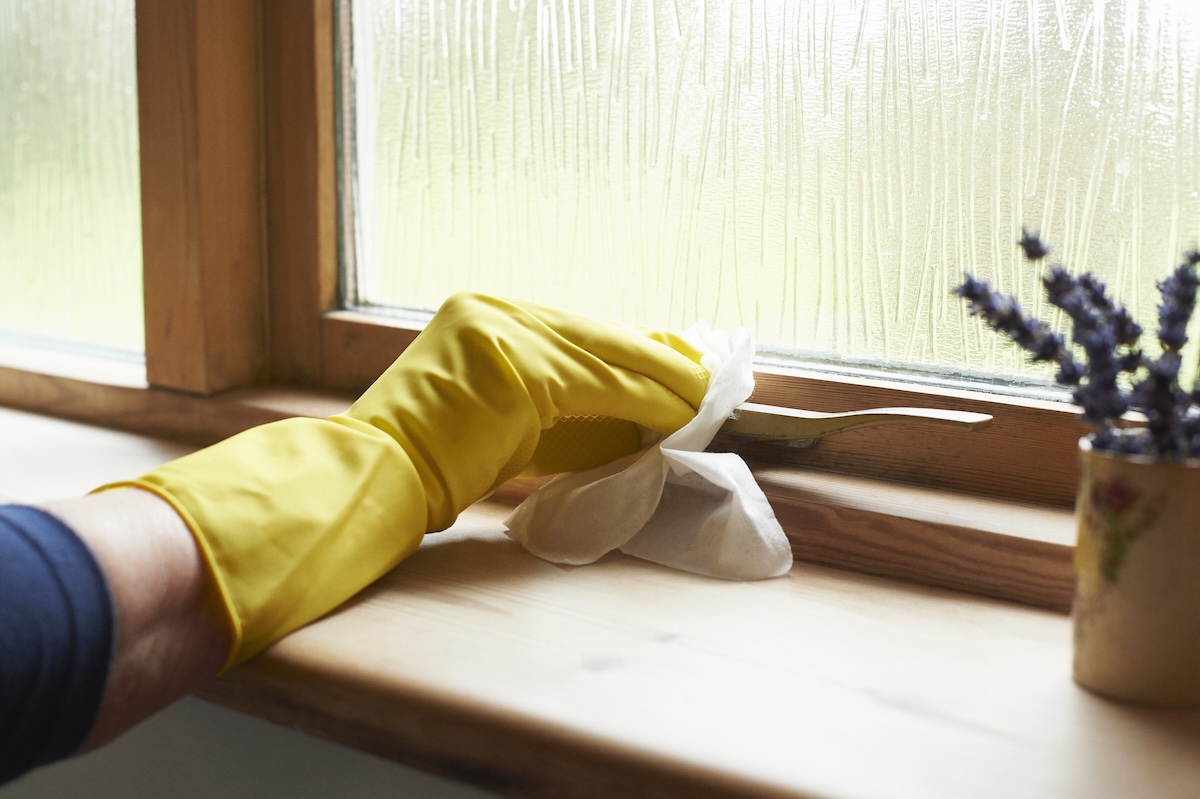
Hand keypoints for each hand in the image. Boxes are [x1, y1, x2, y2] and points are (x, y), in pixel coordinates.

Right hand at [342, 292, 710, 529]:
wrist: (380, 474)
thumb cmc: (436, 459)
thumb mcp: (507, 414)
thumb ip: (561, 401)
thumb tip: (636, 413)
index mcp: (486, 313)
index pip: (579, 327)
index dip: (633, 346)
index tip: (677, 360)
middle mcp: (496, 308)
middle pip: (599, 331)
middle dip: (659, 357)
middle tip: (706, 376)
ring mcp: (506, 329)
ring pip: (609, 354)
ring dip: (664, 380)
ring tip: (705, 399)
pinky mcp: (523, 363)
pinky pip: (604, 383)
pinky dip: (647, 400)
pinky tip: (679, 413)